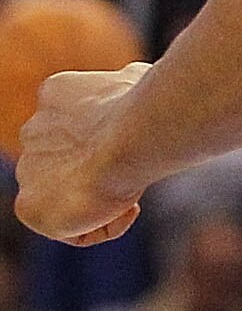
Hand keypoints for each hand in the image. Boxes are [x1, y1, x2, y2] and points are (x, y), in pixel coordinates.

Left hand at [14, 64, 149, 245]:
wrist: (130, 136)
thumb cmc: (145, 107)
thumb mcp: (139, 80)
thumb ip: (126, 87)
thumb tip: (138, 80)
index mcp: (55, 95)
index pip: (79, 125)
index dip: (114, 139)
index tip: (139, 144)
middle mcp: (32, 131)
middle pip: (70, 163)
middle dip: (100, 170)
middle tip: (134, 170)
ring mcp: (27, 170)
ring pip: (70, 197)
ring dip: (102, 200)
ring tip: (132, 192)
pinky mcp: (29, 208)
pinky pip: (72, 231)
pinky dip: (104, 226)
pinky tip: (129, 209)